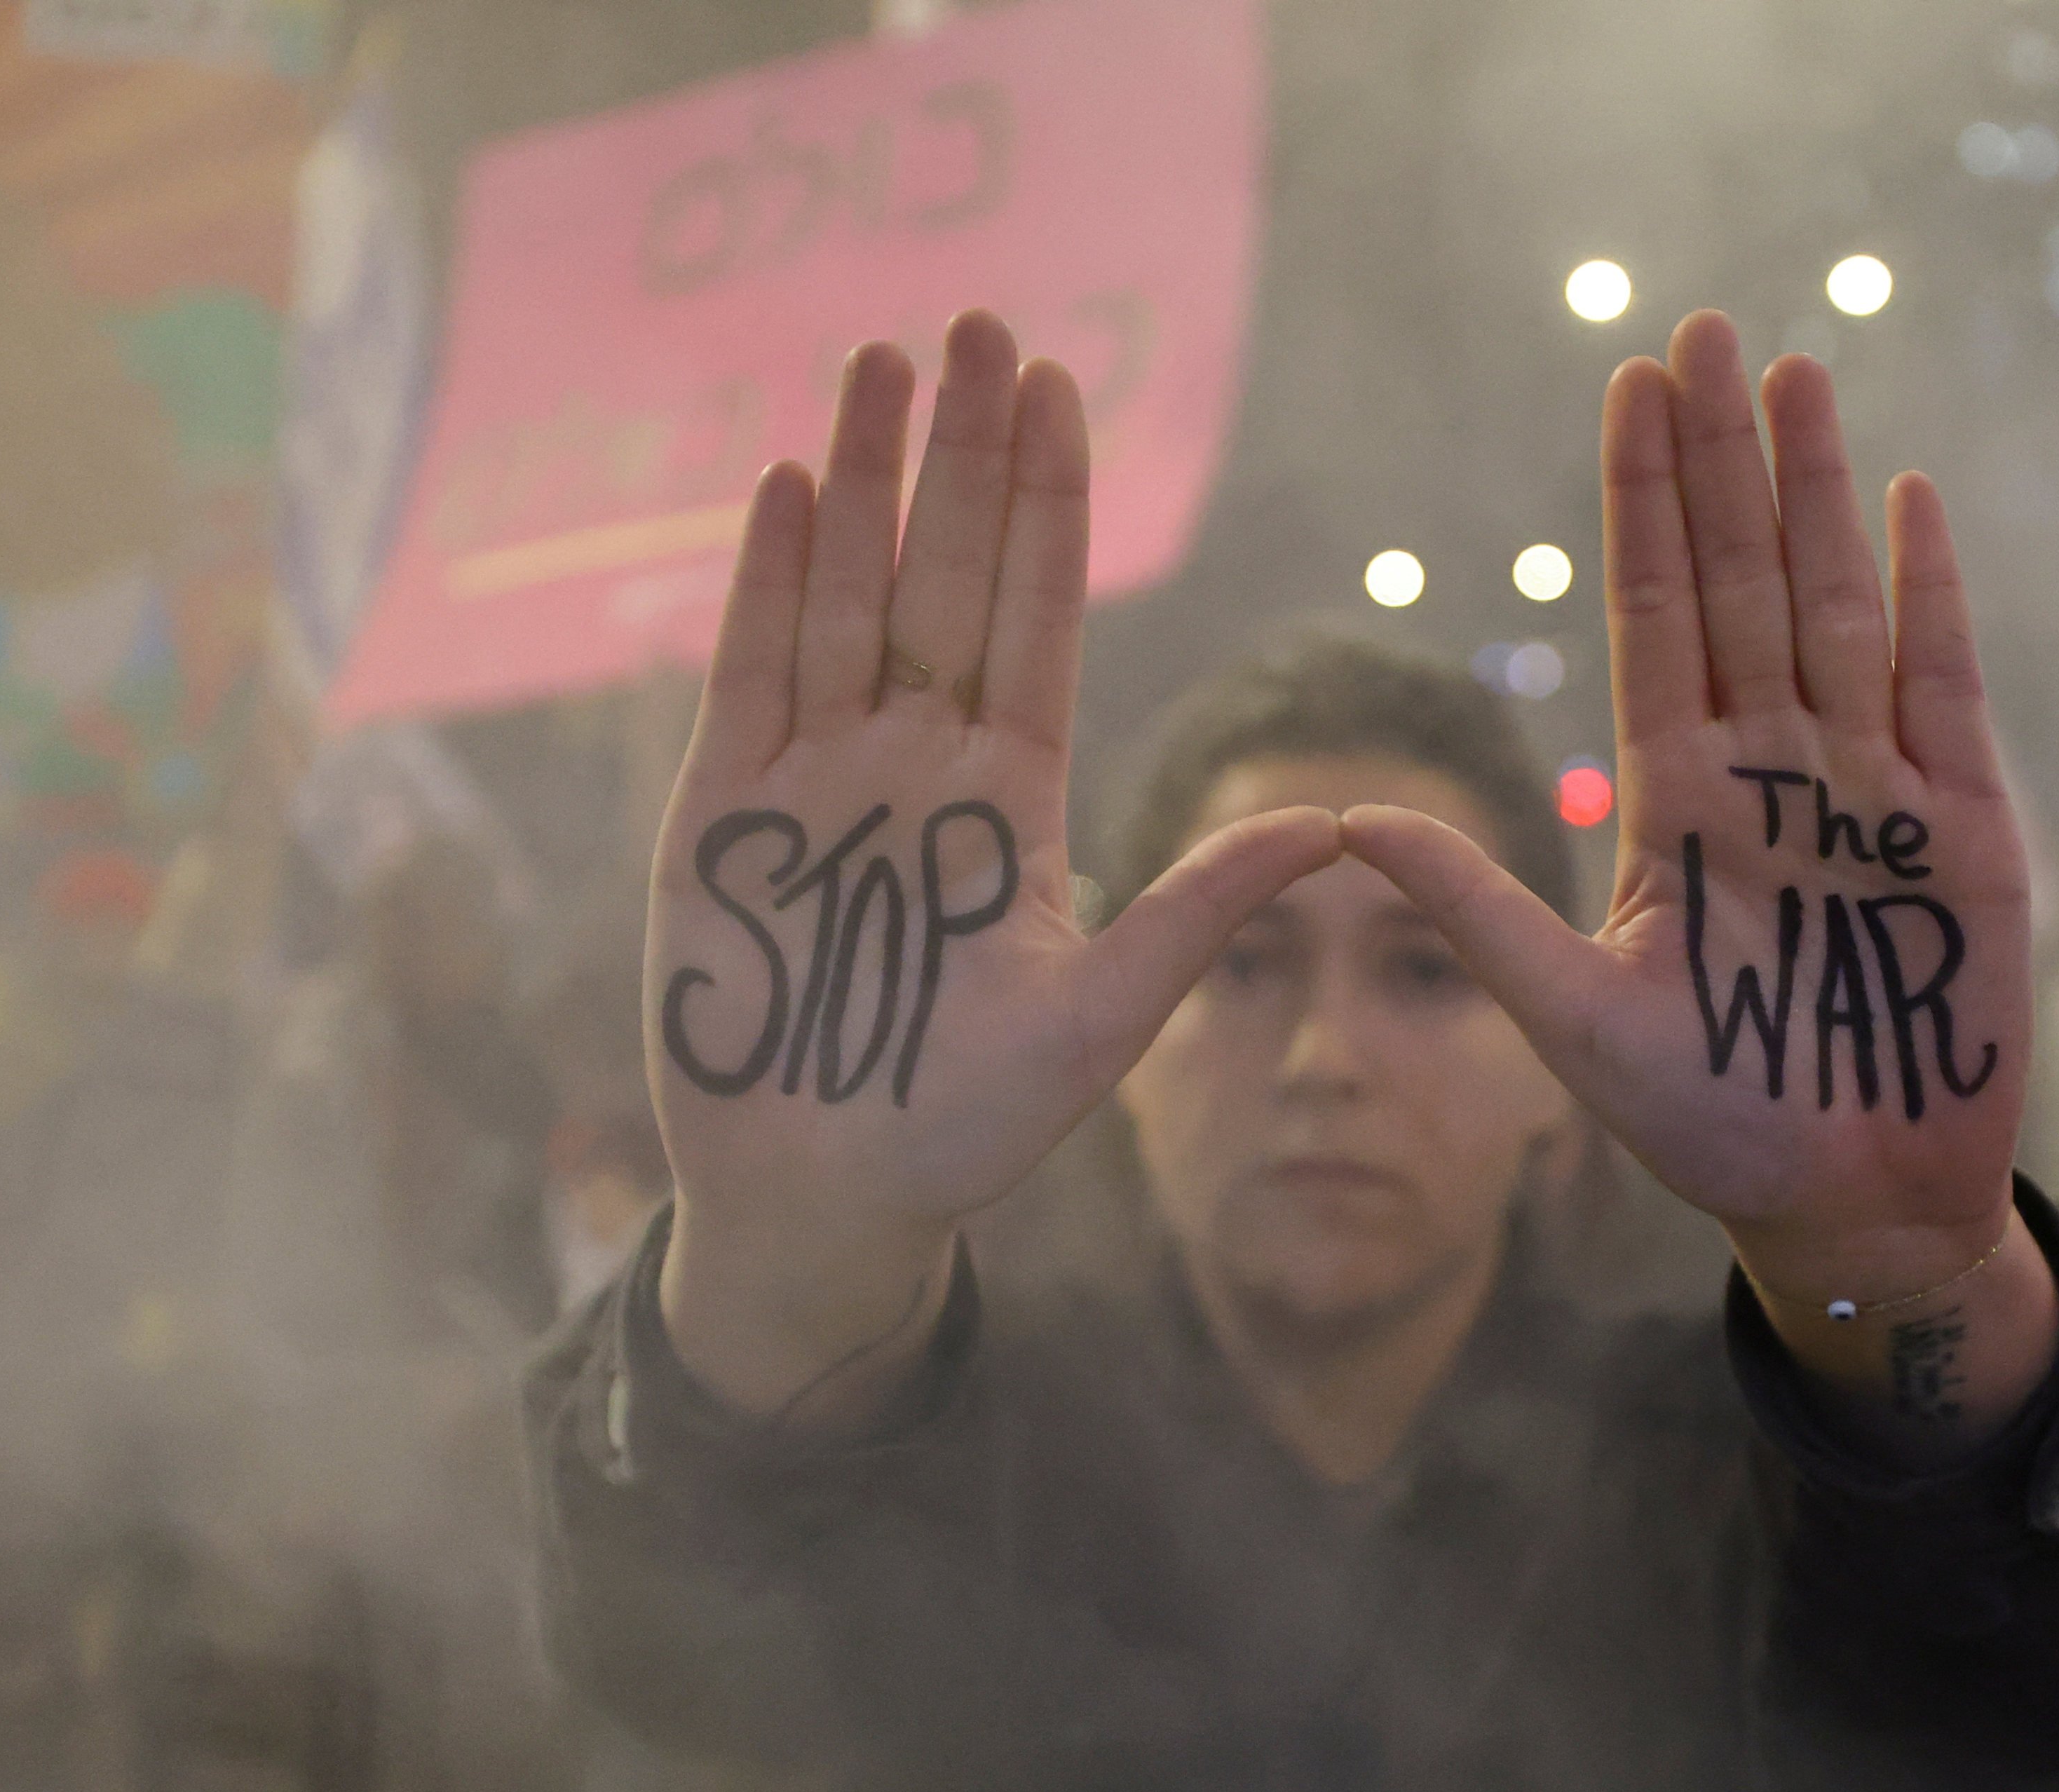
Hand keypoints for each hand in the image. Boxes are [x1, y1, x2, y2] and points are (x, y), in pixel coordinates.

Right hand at [649, 313, 1336, 1414]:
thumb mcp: (1100, 1019)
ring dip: (862, 480)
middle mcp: (919, 762)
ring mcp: (818, 777)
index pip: (1038, 615)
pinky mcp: (723, 813)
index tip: (1060, 387)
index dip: (1047, 502)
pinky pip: (750, 673)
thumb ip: (1198, 915)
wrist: (828, 1203)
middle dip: (963, 452)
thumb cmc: (964, 1127)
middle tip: (978, 322)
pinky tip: (785, 485)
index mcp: (1012, 794)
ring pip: (847, 595)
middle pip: (948, 574)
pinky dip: (768, 582)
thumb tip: (1335, 828)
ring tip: (879, 363)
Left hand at [1345, 313, 2030, 1307]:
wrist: (1851, 1207)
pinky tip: (1908, 499)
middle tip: (1703, 330)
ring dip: (1818, 494)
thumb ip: (1476, 913)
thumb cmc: (1710, 1125)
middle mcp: (1769, 773)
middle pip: (1741, 583)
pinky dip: (1929, 595)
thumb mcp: (1575, 1022)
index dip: (1643, 504)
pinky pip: (1941, 689)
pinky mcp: (1963, 832)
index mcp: (1676, 801)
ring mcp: (1870, 792)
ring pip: (1836, 608)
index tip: (1628, 388)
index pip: (1653, 618)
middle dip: (1722, 460)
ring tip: (1794, 375)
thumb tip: (1345, 821)